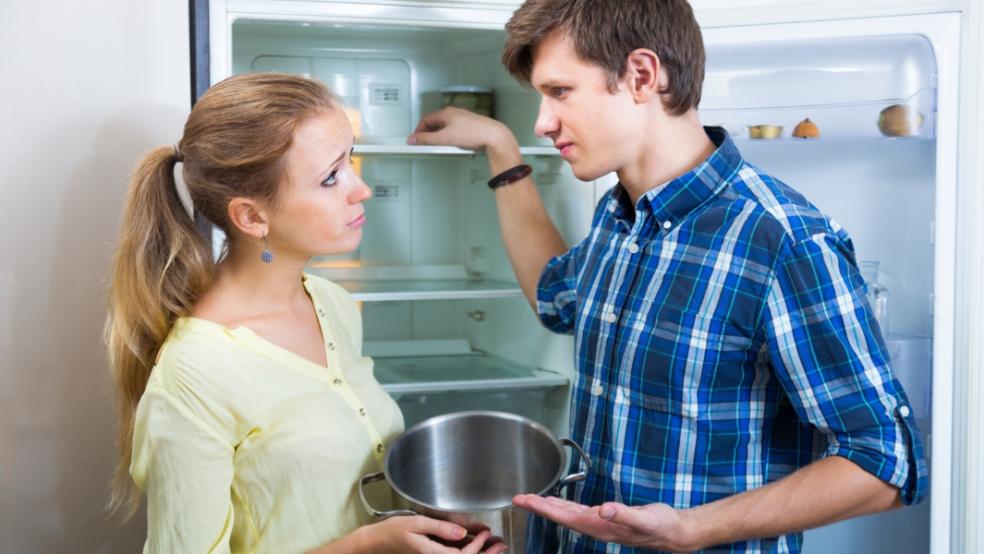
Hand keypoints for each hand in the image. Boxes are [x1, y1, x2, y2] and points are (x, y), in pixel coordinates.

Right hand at [360, 515, 507, 553]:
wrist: (377, 543)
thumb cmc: (393, 531)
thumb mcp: (416, 524)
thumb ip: (440, 528)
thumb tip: (462, 533)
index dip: (477, 546)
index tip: (486, 532)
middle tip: (501, 544)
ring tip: (496, 546)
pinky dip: (468, 552)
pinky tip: (476, 544)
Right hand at [408, 107, 520, 166]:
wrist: (494, 137)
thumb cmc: (475, 133)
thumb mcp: (445, 138)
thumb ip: (427, 139)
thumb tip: (414, 139)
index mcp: (447, 112)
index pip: (425, 119)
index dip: (418, 131)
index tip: (415, 140)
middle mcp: (454, 114)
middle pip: (435, 124)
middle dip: (429, 135)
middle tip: (426, 145)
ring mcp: (462, 120)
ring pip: (445, 128)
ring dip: (440, 138)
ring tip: (441, 147)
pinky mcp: (469, 127)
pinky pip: (454, 133)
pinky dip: (450, 140)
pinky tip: (454, 147)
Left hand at [513, 494, 693, 552]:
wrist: (673, 532)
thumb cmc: (659, 525)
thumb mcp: (643, 518)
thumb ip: (623, 514)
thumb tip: (604, 509)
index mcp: (600, 526)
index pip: (565, 517)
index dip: (544, 508)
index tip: (526, 501)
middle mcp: (596, 527)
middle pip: (561, 517)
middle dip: (539, 507)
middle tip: (518, 498)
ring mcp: (600, 524)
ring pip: (567, 515)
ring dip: (549, 507)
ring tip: (531, 500)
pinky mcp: (605, 519)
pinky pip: (578, 512)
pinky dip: (565, 507)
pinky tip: (559, 504)